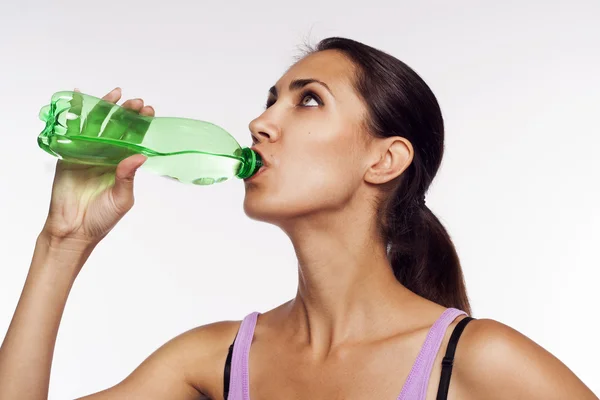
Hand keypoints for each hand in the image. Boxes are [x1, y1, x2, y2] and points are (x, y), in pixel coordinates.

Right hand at [41, 87, 154, 248]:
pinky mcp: (68, 154)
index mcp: (122, 165)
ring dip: (105, 108)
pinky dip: (74, 113)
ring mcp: (87, 153)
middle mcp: (106, 156)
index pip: (134, 139)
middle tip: (137, 102)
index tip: (150, 112)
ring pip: (97, 125)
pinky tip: (80, 97)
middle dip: (127, 114)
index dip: (141, 125)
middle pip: (117, 129)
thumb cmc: (102, 219)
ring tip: (116, 94)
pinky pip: (71, 130)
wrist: (74, 230)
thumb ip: (128, 176)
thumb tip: (140, 154)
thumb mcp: (122, 198)